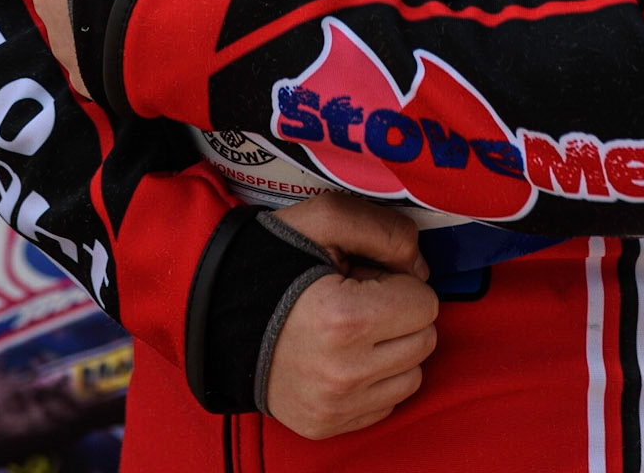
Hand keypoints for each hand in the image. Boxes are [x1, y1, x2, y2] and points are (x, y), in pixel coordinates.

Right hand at [262, 197, 438, 438]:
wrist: (218, 312)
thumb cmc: (273, 260)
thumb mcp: (325, 218)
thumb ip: (386, 231)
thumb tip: (421, 270)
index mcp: (345, 318)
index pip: (425, 303)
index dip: (400, 281)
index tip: (367, 275)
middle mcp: (344, 373)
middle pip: (424, 340)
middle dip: (402, 313)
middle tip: (361, 298)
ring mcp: (336, 406)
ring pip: (412, 375)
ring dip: (394, 347)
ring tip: (354, 327)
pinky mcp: (328, 425)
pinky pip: (387, 403)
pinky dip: (376, 377)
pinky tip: (345, 354)